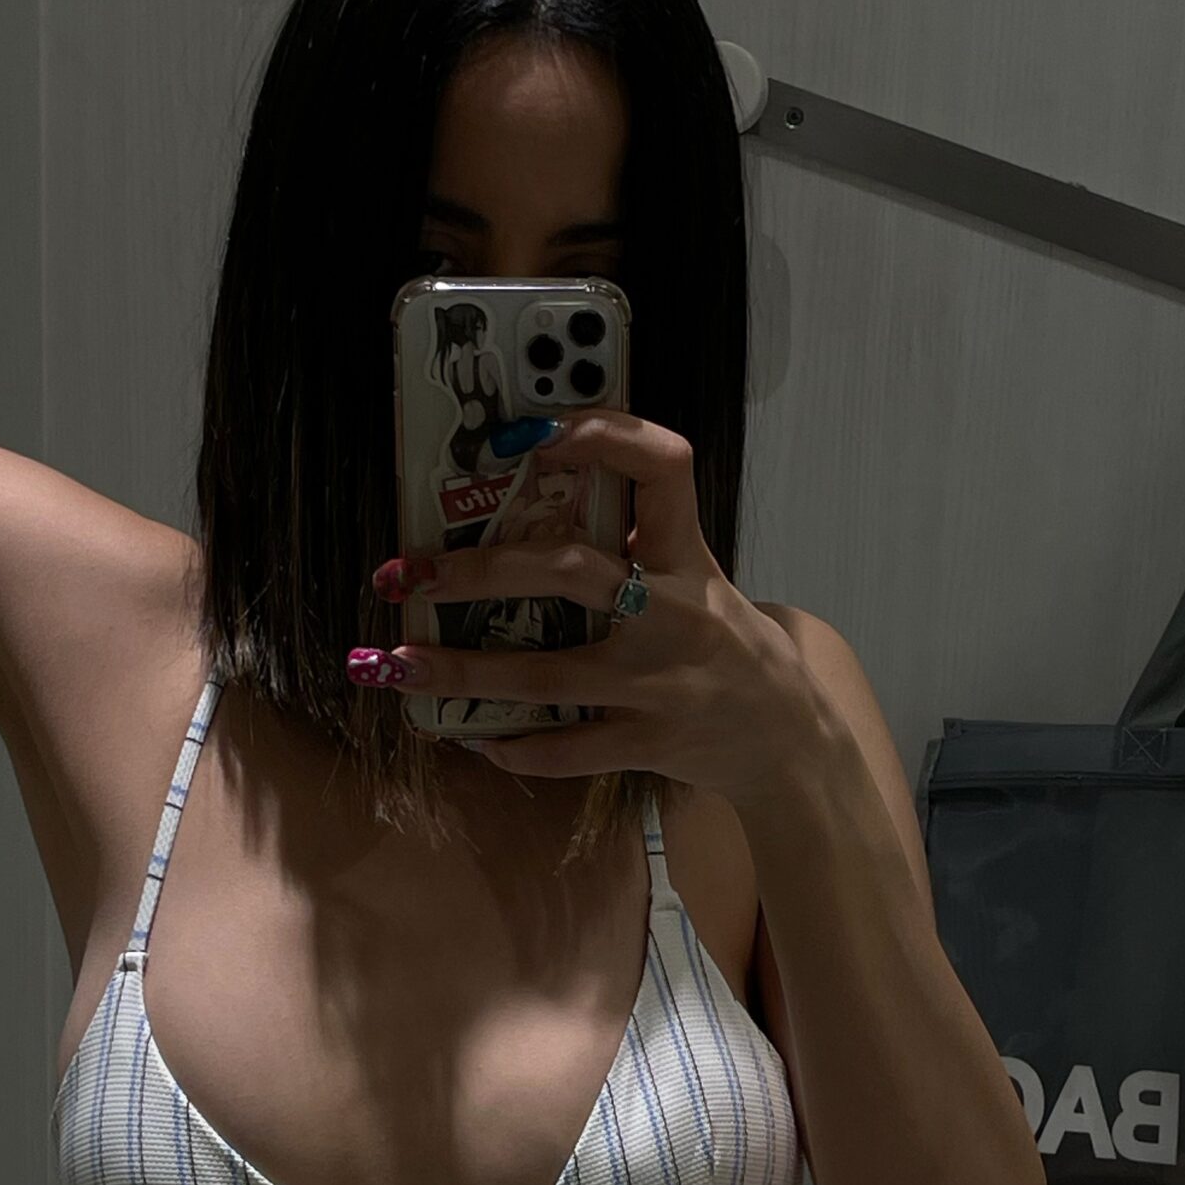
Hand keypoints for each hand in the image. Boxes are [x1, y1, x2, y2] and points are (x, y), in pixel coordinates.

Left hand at [347, 408, 843, 816]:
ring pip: (545, 675)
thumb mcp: (705, 578)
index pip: (661, 465)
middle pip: (569, 571)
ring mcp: (658, 685)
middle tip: (412, 570)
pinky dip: (515, 745)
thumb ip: (644, 542)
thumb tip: (547, 494)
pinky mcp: (647, 744)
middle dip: (478, 569)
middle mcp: (675, 613)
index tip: (534, 436)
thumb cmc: (730, 647)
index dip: (602, 437)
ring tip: (396, 663)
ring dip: (461, 670)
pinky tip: (476, 737)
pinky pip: (567, 748)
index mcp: (690, 557)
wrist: (787, 741)